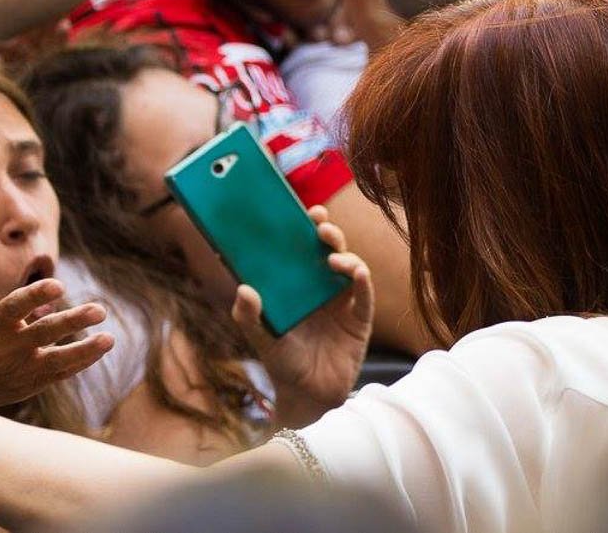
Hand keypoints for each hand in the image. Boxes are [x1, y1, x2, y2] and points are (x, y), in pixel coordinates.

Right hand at [0, 231, 112, 408]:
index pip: (17, 306)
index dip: (37, 296)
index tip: (59, 284)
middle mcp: (8, 347)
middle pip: (45, 332)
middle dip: (73, 321)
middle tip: (100, 310)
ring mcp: (21, 368)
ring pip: (58, 359)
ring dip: (85, 350)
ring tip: (109, 339)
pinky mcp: (30, 384)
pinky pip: (59, 374)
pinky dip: (80, 363)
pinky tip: (100, 349)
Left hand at [231, 206, 373, 427]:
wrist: (307, 397)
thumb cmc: (283, 362)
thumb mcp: (261, 339)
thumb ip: (249, 317)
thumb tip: (243, 289)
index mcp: (299, 285)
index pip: (303, 248)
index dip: (306, 227)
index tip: (304, 210)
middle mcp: (323, 288)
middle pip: (330, 250)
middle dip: (327, 232)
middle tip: (319, 225)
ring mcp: (343, 302)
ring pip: (351, 266)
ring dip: (345, 255)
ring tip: (332, 257)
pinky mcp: (359, 320)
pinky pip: (364, 296)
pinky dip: (362, 282)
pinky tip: (357, 273)